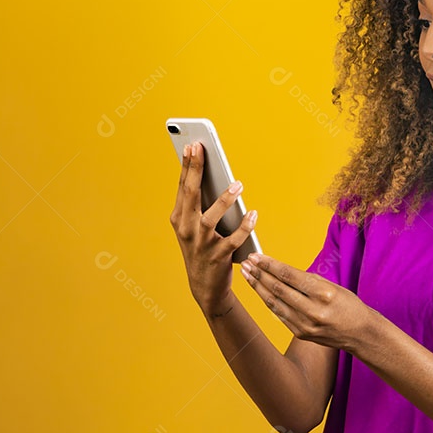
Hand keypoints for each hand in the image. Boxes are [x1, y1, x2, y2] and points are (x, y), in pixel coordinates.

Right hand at [169, 141, 257, 316]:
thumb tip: (211, 175)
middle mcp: (186, 229)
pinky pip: (233, 239)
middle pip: (191, 195)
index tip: (191, 145)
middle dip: (196, 170)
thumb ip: (199, 204)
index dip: (187, 166)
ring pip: (211, 217)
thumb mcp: (193, 226)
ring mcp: (201, 243)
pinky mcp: (217, 256)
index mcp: (179, 218)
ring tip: (238, 184)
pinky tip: (253, 214)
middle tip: (202, 149)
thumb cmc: (202, 248)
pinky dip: (244, 227)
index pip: (183, 187)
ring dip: (225, 199)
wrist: (204, 286)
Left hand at [239, 252, 377, 352]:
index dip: (270, 265)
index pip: (289, 276)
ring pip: (274, 303)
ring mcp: (305, 325)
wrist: (361, 334)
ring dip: (258, 287)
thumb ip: (308, 280)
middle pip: (278, 289)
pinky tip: (259, 291)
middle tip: (247, 263)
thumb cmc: (349, 306)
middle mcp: (313, 311)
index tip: (257, 256)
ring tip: (247, 274)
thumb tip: (282, 271)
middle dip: (260, 274)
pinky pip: (279, 315)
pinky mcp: (301, 334)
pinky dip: (268, 301)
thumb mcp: (334, 287)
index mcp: (324, 294)